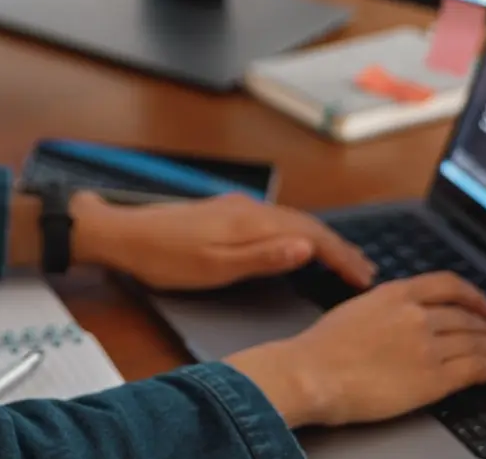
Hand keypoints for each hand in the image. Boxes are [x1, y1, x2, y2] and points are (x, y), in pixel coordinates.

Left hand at [78, 192, 375, 289]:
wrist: (122, 234)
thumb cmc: (164, 258)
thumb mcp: (214, 267)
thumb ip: (262, 257)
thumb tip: (307, 247)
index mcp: (250, 221)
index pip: (311, 235)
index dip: (341, 256)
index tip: (364, 277)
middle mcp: (248, 208)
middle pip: (306, 224)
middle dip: (338, 247)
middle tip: (364, 271)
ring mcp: (235, 207)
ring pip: (290, 220)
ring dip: (319, 239)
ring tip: (341, 260)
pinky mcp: (223, 212)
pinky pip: (274, 220)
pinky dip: (296, 233)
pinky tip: (296, 245)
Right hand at [226, 273, 485, 427]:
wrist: (314, 373)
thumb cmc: (321, 347)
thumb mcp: (355, 311)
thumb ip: (384, 310)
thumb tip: (400, 318)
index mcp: (395, 294)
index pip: (447, 285)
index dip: (472, 295)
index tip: (483, 305)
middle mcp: (417, 315)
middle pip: (467, 317)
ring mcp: (428, 346)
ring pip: (476, 341)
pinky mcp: (434, 378)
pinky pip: (475, 368)